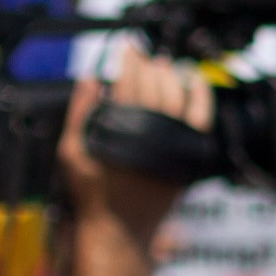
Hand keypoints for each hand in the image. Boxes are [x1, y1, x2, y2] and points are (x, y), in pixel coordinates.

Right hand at [62, 51, 214, 229]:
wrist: (120, 228)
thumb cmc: (93, 192)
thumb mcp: (73, 152)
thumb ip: (81, 113)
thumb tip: (92, 76)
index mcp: (122, 130)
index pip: (129, 84)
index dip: (129, 61)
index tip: (127, 47)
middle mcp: (152, 134)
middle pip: (154, 87)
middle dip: (147, 65)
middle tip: (142, 52)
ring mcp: (175, 144)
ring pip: (177, 98)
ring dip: (170, 76)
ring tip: (162, 63)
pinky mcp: (191, 155)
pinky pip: (202, 119)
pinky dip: (200, 97)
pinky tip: (195, 81)